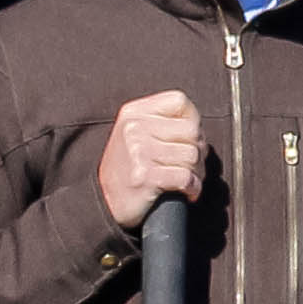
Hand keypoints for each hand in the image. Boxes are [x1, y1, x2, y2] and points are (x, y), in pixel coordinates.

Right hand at [98, 89, 205, 226]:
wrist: (104, 202)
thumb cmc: (127, 169)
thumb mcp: (136, 134)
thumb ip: (162, 122)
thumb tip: (199, 127)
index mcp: (134, 113)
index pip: (179, 101)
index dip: (192, 121)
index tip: (187, 140)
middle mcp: (134, 128)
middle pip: (191, 130)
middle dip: (199, 151)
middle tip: (191, 166)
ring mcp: (139, 151)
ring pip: (192, 155)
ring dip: (197, 172)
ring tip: (187, 180)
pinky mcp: (145, 176)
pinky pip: (186, 177)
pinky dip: (193, 188)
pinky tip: (187, 192)